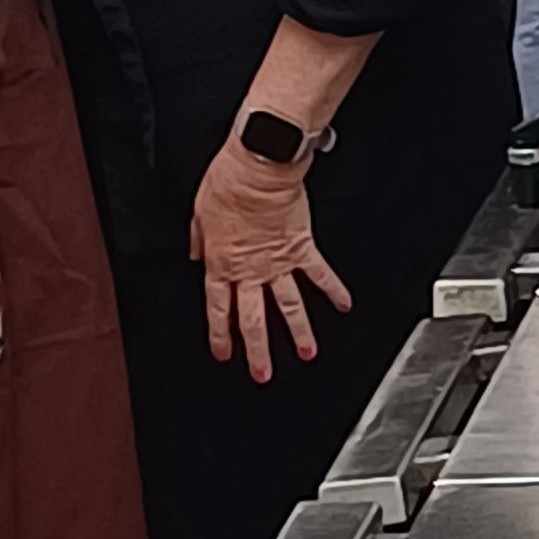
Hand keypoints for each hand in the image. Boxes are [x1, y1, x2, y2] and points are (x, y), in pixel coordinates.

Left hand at [191, 126, 351, 383]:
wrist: (259, 165)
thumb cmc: (227, 182)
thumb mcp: (199, 212)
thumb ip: (198, 239)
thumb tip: (195, 253)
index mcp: (222, 262)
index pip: (219, 308)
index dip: (220, 334)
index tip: (224, 353)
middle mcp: (251, 269)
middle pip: (254, 318)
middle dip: (258, 350)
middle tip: (263, 373)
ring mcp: (279, 261)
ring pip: (289, 305)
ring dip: (298, 332)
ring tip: (306, 354)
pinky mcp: (302, 246)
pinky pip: (320, 274)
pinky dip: (333, 290)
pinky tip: (344, 305)